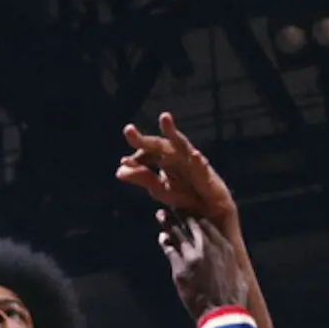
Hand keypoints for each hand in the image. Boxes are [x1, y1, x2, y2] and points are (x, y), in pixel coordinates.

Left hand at [117, 112, 237, 224]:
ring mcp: (192, 161)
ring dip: (172, 132)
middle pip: (158, 144)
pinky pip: (201, 166)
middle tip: (128, 130)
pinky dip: (198, 160)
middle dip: (144, 139)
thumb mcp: (159, 189)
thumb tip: (119, 170)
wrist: (209, 210)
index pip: (146, 152)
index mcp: (164, 158)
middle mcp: (177, 155)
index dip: (136, 157)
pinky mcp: (207, 173)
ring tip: (164, 118)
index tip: (125, 161)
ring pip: (181, 144)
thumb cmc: (185, 195)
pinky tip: (195, 156)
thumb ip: (142, 178)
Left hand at [157, 210, 248, 317]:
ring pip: (177, 234)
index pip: (207, 225)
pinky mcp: (180, 269)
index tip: (191, 213)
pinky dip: (165, 242)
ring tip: (161, 214)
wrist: (222, 313)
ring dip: (168, 223)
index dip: (197, 217)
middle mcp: (208, 248)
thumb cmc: (234, 297)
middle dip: (182, 214)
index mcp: (224, 247)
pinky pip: (170, 250)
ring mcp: (192, 257)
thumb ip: (230, 260)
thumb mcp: (239, 273)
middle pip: (191, 225)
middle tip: (174, 206)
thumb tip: (228, 256)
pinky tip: (162, 237)